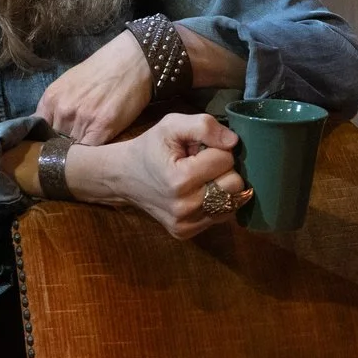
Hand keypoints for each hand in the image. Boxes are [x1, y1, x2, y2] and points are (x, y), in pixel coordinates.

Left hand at [37, 29, 154, 144]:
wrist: (131, 61)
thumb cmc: (102, 70)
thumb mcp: (69, 84)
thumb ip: (58, 105)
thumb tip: (52, 128)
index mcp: (50, 99)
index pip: (41, 131)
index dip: (49, 138)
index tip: (58, 141)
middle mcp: (63, 110)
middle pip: (57, 142)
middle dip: (66, 144)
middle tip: (80, 142)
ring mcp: (82, 120)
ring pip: (75, 148)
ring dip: (82, 150)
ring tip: (93, 144)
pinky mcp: (103, 127)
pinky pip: (91, 150)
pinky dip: (94, 153)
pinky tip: (100, 148)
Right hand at [68, 112, 245, 238]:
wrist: (122, 176)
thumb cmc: (150, 148)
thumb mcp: (171, 125)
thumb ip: (204, 126)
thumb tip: (233, 142)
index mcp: (179, 180)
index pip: (226, 160)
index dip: (215, 149)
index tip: (197, 150)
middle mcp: (183, 207)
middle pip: (235, 184)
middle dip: (223, 169)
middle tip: (201, 164)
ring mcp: (185, 224)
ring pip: (233, 202)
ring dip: (221, 186)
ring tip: (198, 179)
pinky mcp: (186, 233)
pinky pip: (222, 215)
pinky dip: (216, 202)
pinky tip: (197, 192)